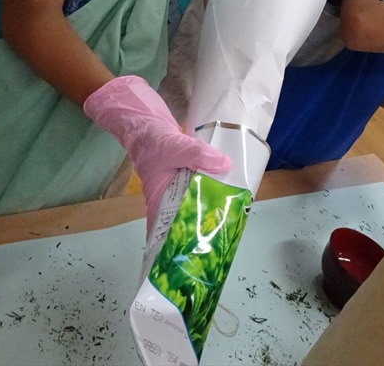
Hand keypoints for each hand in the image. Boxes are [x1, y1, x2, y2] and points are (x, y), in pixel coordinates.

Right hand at [83, 76, 230, 232]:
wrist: (150, 126)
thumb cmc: (155, 142)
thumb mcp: (176, 146)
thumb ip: (199, 154)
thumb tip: (225, 164)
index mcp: (159, 203)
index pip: (167, 234)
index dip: (181, 247)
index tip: (198, 256)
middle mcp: (169, 204)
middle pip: (186, 225)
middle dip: (203, 233)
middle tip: (226, 241)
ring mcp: (180, 194)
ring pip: (196, 209)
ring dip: (212, 214)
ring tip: (234, 224)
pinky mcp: (189, 183)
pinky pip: (202, 194)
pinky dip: (214, 196)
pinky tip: (231, 199)